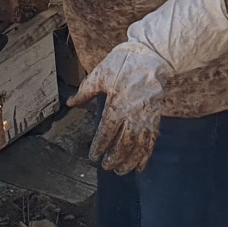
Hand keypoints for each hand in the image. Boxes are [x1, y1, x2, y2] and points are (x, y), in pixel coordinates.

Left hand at [68, 41, 166, 173]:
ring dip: (129, 160)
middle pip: (124, 143)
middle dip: (114, 158)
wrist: (154, 55)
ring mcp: (147, 116)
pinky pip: (152, 140)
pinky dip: (146, 155)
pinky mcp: (157, 116)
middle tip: (106, 167)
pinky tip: (141, 165)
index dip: (100, 146)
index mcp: (118, 104)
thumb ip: (85, 91)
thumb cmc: (125, 62)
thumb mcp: (101, 73)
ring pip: (139, 145)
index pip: (107, 132)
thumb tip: (70, 103)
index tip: (93, 156)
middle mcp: (134, 114)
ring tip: (121, 171)